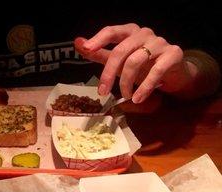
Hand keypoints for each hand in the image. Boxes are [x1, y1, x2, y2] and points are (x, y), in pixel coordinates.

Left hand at [75, 24, 192, 102]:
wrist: (172, 73)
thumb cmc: (142, 65)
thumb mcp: (119, 61)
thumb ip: (99, 53)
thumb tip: (78, 43)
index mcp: (130, 32)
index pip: (112, 31)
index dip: (99, 39)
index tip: (87, 49)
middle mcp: (144, 34)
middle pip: (121, 51)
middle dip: (108, 73)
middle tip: (102, 92)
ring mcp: (160, 42)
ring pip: (135, 61)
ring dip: (126, 83)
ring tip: (125, 96)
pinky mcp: (173, 54)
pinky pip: (156, 71)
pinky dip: (144, 87)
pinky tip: (137, 99)